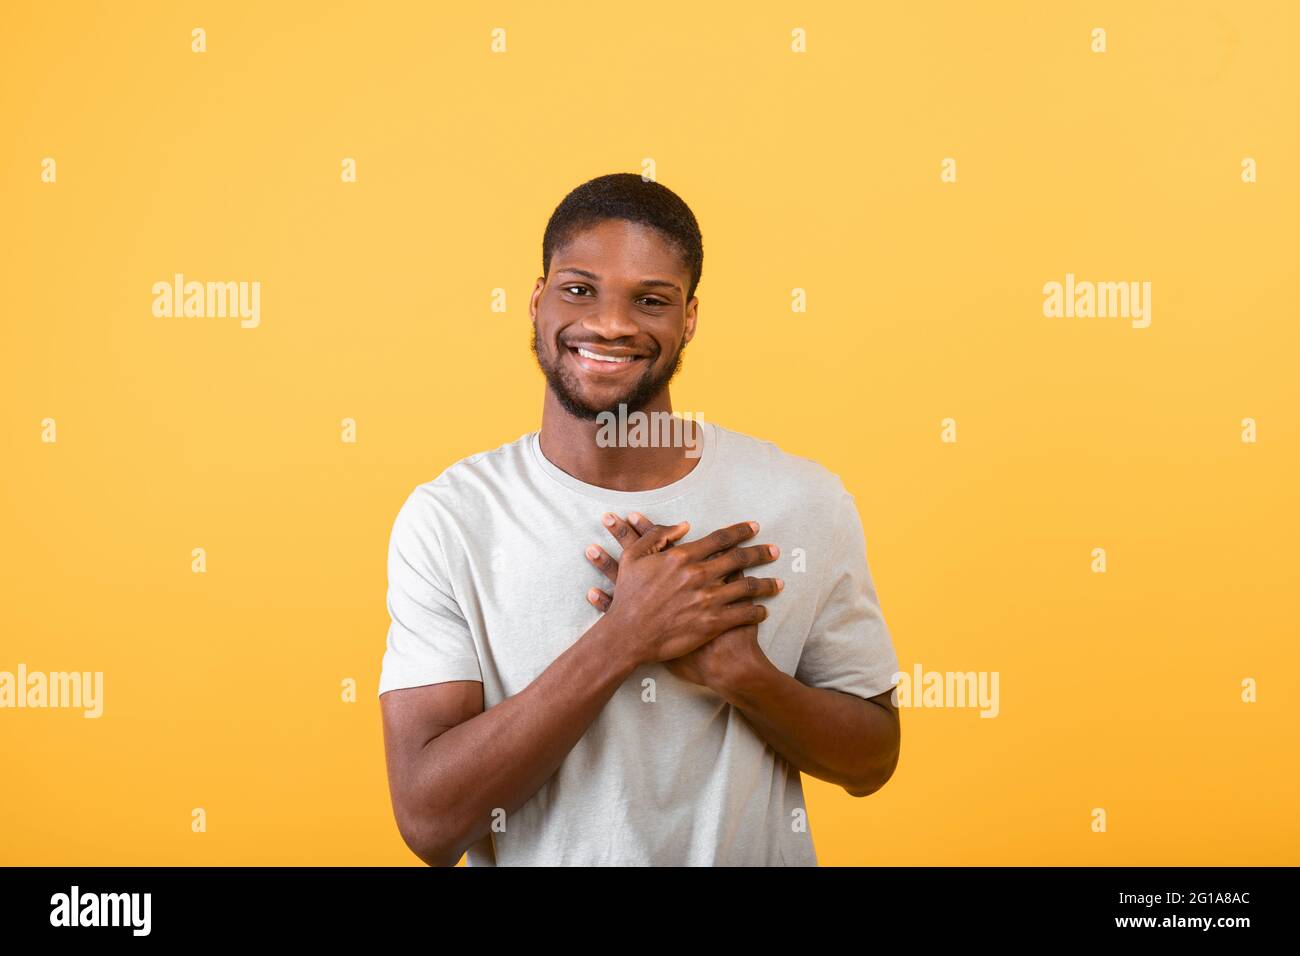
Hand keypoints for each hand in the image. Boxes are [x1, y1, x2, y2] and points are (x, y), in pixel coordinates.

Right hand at [586, 512, 782, 687]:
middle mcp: (699, 575)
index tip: (754, 527)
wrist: (628, 635)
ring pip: (748, 587)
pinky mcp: (712, 623)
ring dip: (767, 584)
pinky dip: (757, 611)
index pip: (720, 539)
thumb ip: (657, 536)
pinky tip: (763, 610)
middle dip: (761, 553)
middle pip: (740, 559)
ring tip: (779, 583)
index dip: (740, 531)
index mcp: (682, 557)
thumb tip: (684, 526)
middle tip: (775, 551)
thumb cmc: (628, 596)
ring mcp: (708, 600)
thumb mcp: (633, 557)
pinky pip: (743, 614)